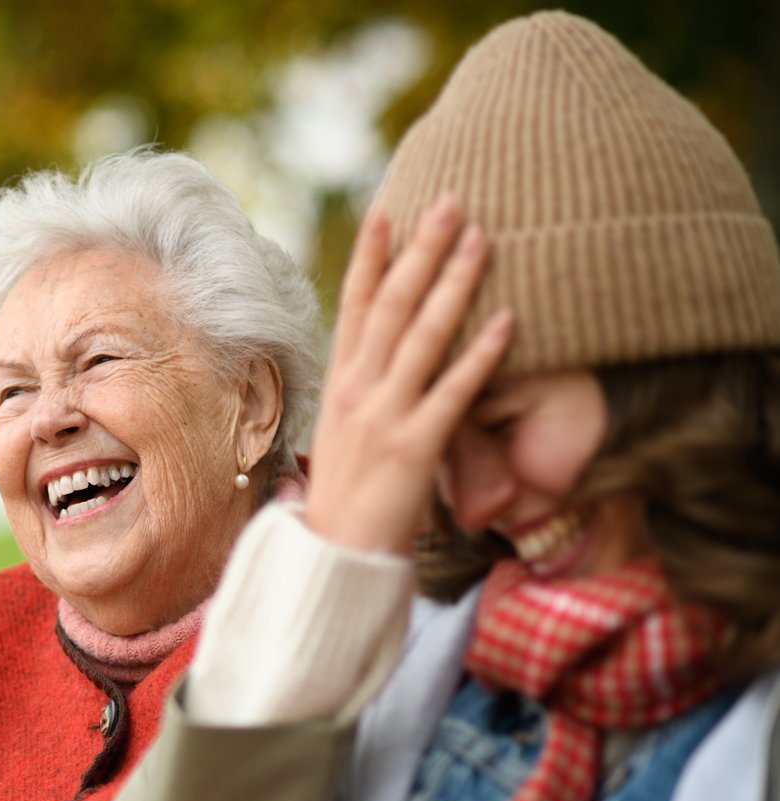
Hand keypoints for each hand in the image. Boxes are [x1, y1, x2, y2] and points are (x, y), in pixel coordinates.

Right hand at [304, 194, 513, 553]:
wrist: (332, 556)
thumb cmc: (345, 499)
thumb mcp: (344, 435)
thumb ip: (364, 394)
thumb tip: (383, 362)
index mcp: (338, 384)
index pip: (356, 307)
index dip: (371, 256)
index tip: (389, 210)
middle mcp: (357, 391)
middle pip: (393, 306)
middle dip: (421, 251)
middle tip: (451, 203)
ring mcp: (385, 416)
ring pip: (423, 336)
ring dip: (454, 284)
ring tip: (483, 241)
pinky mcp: (416, 447)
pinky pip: (455, 392)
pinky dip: (482, 354)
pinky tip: (508, 321)